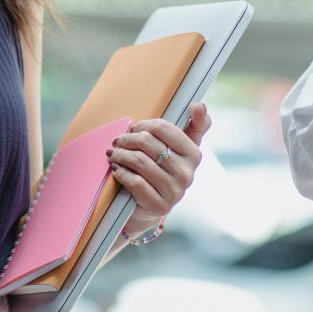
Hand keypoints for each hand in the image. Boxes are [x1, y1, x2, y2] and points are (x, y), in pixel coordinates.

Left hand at [109, 103, 210, 231]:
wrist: (151, 206)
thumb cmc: (163, 169)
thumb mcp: (180, 147)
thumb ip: (194, 124)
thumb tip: (199, 104)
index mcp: (194, 154)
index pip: (163, 128)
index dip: (144, 125)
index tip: (134, 128)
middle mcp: (188, 174)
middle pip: (147, 143)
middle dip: (127, 139)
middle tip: (117, 141)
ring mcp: (174, 192)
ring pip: (139, 161)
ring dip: (120, 155)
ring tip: (112, 153)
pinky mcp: (159, 206)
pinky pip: (134, 182)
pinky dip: (121, 173)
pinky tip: (116, 169)